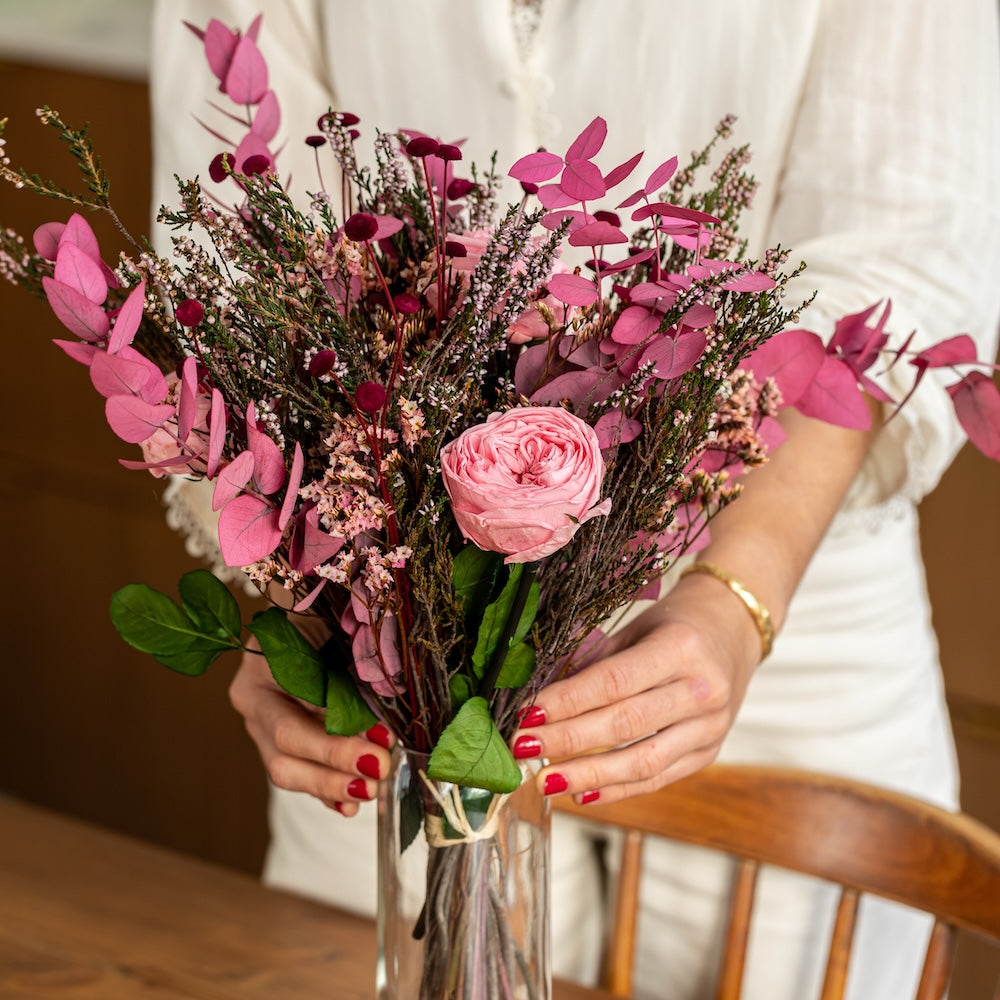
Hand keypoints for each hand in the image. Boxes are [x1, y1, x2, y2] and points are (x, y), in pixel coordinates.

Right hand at [229, 638, 392, 815]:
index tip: (381, 738)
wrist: (308, 623)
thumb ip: (351, 658)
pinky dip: (326, 793)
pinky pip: (299, 776)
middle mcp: (254, 700)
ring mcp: (261, 727)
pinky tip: (350, 805)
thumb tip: (387, 700)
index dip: (337, 731)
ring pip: (286, 770)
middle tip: (379, 768)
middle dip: (335, 763)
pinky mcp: (278, 746)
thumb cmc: (322, 619)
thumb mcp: (333, 627)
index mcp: (261, 665)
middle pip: (286, 746)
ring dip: (332, 784)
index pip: (296, 708)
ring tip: (371, 790)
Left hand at [511, 570, 763, 805]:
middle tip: (524, 747)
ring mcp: (710, 726)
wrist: (734, 629)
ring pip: (641, 762)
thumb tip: (541, 695)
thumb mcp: (636, 628)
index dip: (567, 702)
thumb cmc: (677, 623)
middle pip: (623, 725)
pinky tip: (581, 791)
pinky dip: (617, 789)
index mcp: (680, 648)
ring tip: (546, 780)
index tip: (527, 713)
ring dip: (588, 774)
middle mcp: (701, 690)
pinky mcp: (709, 752)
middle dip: (567, 739)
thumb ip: (595, 662)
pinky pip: (658, 777)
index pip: (613, 682)